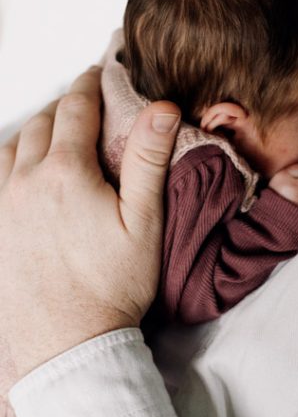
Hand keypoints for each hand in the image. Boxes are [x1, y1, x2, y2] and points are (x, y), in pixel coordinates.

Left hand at [0, 67, 180, 381]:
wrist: (69, 344)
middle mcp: (26, 182)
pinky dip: (13, 159)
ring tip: (57, 132)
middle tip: (86, 102)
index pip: (75, 109)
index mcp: (66, 172)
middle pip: (42, 122)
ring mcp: (4, 207)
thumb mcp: (144, 220)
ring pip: (12, 146)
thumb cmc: (113, 286)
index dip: (90, 84)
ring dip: (35, 130)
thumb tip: (162, 107)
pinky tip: (27, 171)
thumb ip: (150, 159)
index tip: (100, 71)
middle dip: (64, 105)